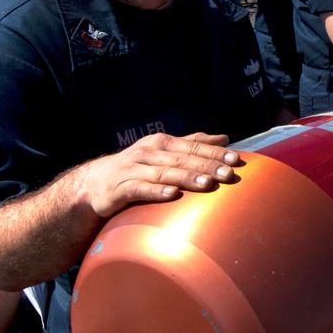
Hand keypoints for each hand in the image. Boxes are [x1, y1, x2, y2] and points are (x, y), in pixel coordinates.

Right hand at [74, 132, 241, 217]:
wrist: (96, 184)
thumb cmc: (139, 167)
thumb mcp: (165, 152)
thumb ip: (193, 144)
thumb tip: (224, 137)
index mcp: (162, 143)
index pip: (193, 146)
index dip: (215, 152)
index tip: (236, 160)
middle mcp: (149, 152)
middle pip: (182, 158)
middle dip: (206, 165)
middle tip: (228, 174)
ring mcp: (134, 169)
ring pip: (164, 173)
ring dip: (186, 178)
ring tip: (207, 184)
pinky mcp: (121, 188)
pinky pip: (140, 189)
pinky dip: (156, 191)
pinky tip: (172, 195)